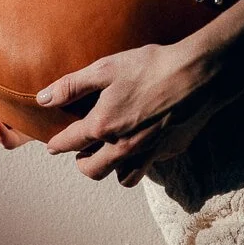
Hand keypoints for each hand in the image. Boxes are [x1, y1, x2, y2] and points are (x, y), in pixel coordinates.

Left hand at [40, 40, 219, 187]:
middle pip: (93, 170)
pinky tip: (144, 143)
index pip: (70, 143)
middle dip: (82, 163)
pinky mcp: (171, 151)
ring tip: (112, 154)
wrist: (200, 76)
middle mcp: (123, 148)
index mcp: (102, 127)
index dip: (57, 145)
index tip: (51, 147)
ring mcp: (148, 153)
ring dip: (113, 169)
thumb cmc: (151, 67)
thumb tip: (43, 98)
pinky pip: (150, 166)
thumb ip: (72, 86)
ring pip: (123, 177)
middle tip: (81, 153)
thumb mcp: (105, 69)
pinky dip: (142, 160)